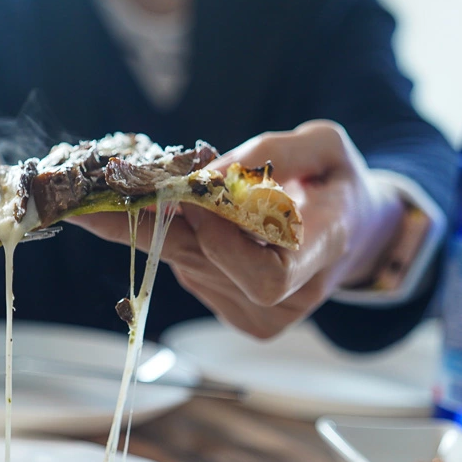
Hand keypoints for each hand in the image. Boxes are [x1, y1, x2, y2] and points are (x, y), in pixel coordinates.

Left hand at [71, 121, 404, 337]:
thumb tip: (204, 176)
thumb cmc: (335, 182)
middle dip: (157, 224)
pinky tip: (185, 214)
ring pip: (189, 266)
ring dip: (160, 226)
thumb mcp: (324, 144)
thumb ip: (270, 153)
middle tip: (109, 193)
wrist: (353, 231)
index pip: (269, 276)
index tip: (197, 196)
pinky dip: (177, 239)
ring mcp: (264, 313)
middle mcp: (296, 295)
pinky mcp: (239, 316)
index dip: (221, 241)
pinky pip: (190, 273)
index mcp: (325, 249)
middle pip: (209, 267)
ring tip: (146, 189)